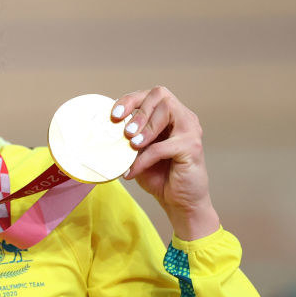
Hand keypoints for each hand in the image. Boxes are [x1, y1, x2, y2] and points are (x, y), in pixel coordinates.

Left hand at [112, 86, 219, 239]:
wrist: (180, 202)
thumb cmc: (159, 175)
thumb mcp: (137, 152)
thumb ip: (127, 137)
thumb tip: (102, 129)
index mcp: (171, 115)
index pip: (151, 94)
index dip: (130, 100)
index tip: (114, 116)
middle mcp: (184, 118)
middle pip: (160, 95)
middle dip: (138, 112)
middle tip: (125, 132)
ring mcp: (191, 131)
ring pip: (166, 112)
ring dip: (144, 128)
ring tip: (131, 146)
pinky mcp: (192, 148)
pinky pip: (162, 147)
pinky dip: (144, 159)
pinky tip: (132, 171)